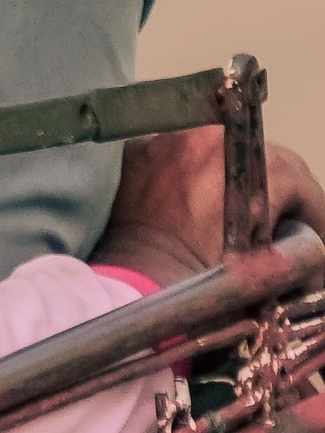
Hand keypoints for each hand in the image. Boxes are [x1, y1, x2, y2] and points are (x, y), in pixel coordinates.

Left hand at [96, 125, 324, 288]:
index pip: (304, 186)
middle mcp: (219, 139)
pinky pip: (182, 157)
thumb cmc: (200, 287)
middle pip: (267, 161)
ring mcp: (175, 140)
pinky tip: (194, 207)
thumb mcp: (266, 272)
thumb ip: (299, 254)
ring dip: (236, 181)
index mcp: (259, 168)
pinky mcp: (142, 151)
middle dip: (279, 196)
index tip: (313, 244)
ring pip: (225, 153)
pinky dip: (193, 177)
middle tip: (280, 231)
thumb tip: (311, 251)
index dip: (315, 220)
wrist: (125, 292)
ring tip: (234, 218)